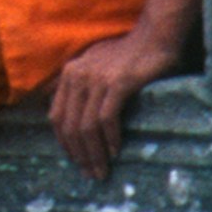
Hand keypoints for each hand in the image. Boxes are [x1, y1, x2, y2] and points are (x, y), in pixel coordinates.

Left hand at [46, 26, 182, 181]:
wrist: (154, 37)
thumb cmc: (127, 55)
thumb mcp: (94, 65)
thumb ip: (79, 84)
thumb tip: (65, 108)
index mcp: (69, 73)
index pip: (57, 116)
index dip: (64, 142)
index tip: (75, 160)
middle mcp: (78, 75)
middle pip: (71, 125)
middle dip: (79, 154)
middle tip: (91, 173)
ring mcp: (97, 78)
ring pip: (87, 126)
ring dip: (95, 153)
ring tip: (103, 169)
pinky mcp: (118, 83)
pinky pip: (107, 118)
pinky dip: (110, 138)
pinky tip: (115, 150)